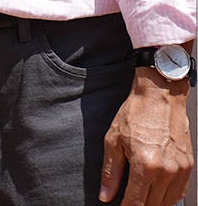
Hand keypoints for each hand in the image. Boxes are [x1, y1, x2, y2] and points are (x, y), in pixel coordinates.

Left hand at [99, 72, 192, 205]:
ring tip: (141, 200)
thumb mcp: (113, 141)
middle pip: (153, 205)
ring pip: (168, 202)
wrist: (160, 98)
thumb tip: (105, 195)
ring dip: (154, 205)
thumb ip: (110, 173)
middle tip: (129, 203)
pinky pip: (179, 192)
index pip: (136, 202)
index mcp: (145, 166)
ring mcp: (180, 170)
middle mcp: (166, 172)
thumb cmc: (135, 115)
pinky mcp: (188, 166)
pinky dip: (168, 198)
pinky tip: (157, 195)